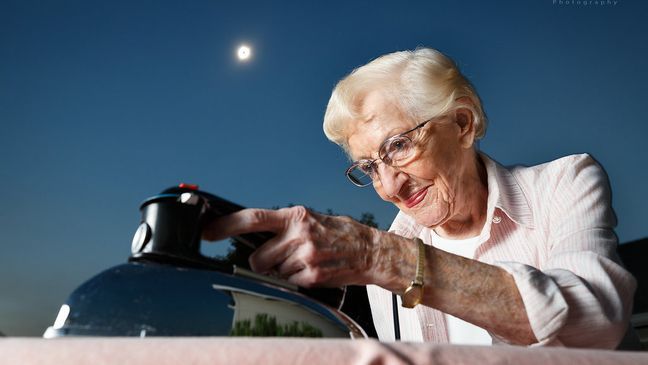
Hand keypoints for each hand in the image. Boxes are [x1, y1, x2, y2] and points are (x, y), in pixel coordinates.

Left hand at [202, 206, 379, 287]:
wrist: (369, 250)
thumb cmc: (339, 233)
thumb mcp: (311, 219)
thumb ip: (284, 226)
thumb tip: (254, 233)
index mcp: (295, 216)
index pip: (253, 219)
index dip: (226, 226)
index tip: (208, 231)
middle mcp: (298, 234)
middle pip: (257, 257)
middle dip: (263, 262)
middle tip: (280, 257)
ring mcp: (305, 257)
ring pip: (274, 272)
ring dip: (284, 270)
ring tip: (307, 260)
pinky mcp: (312, 276)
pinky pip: (290, 282)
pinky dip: (298, 280)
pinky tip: (315, 270)